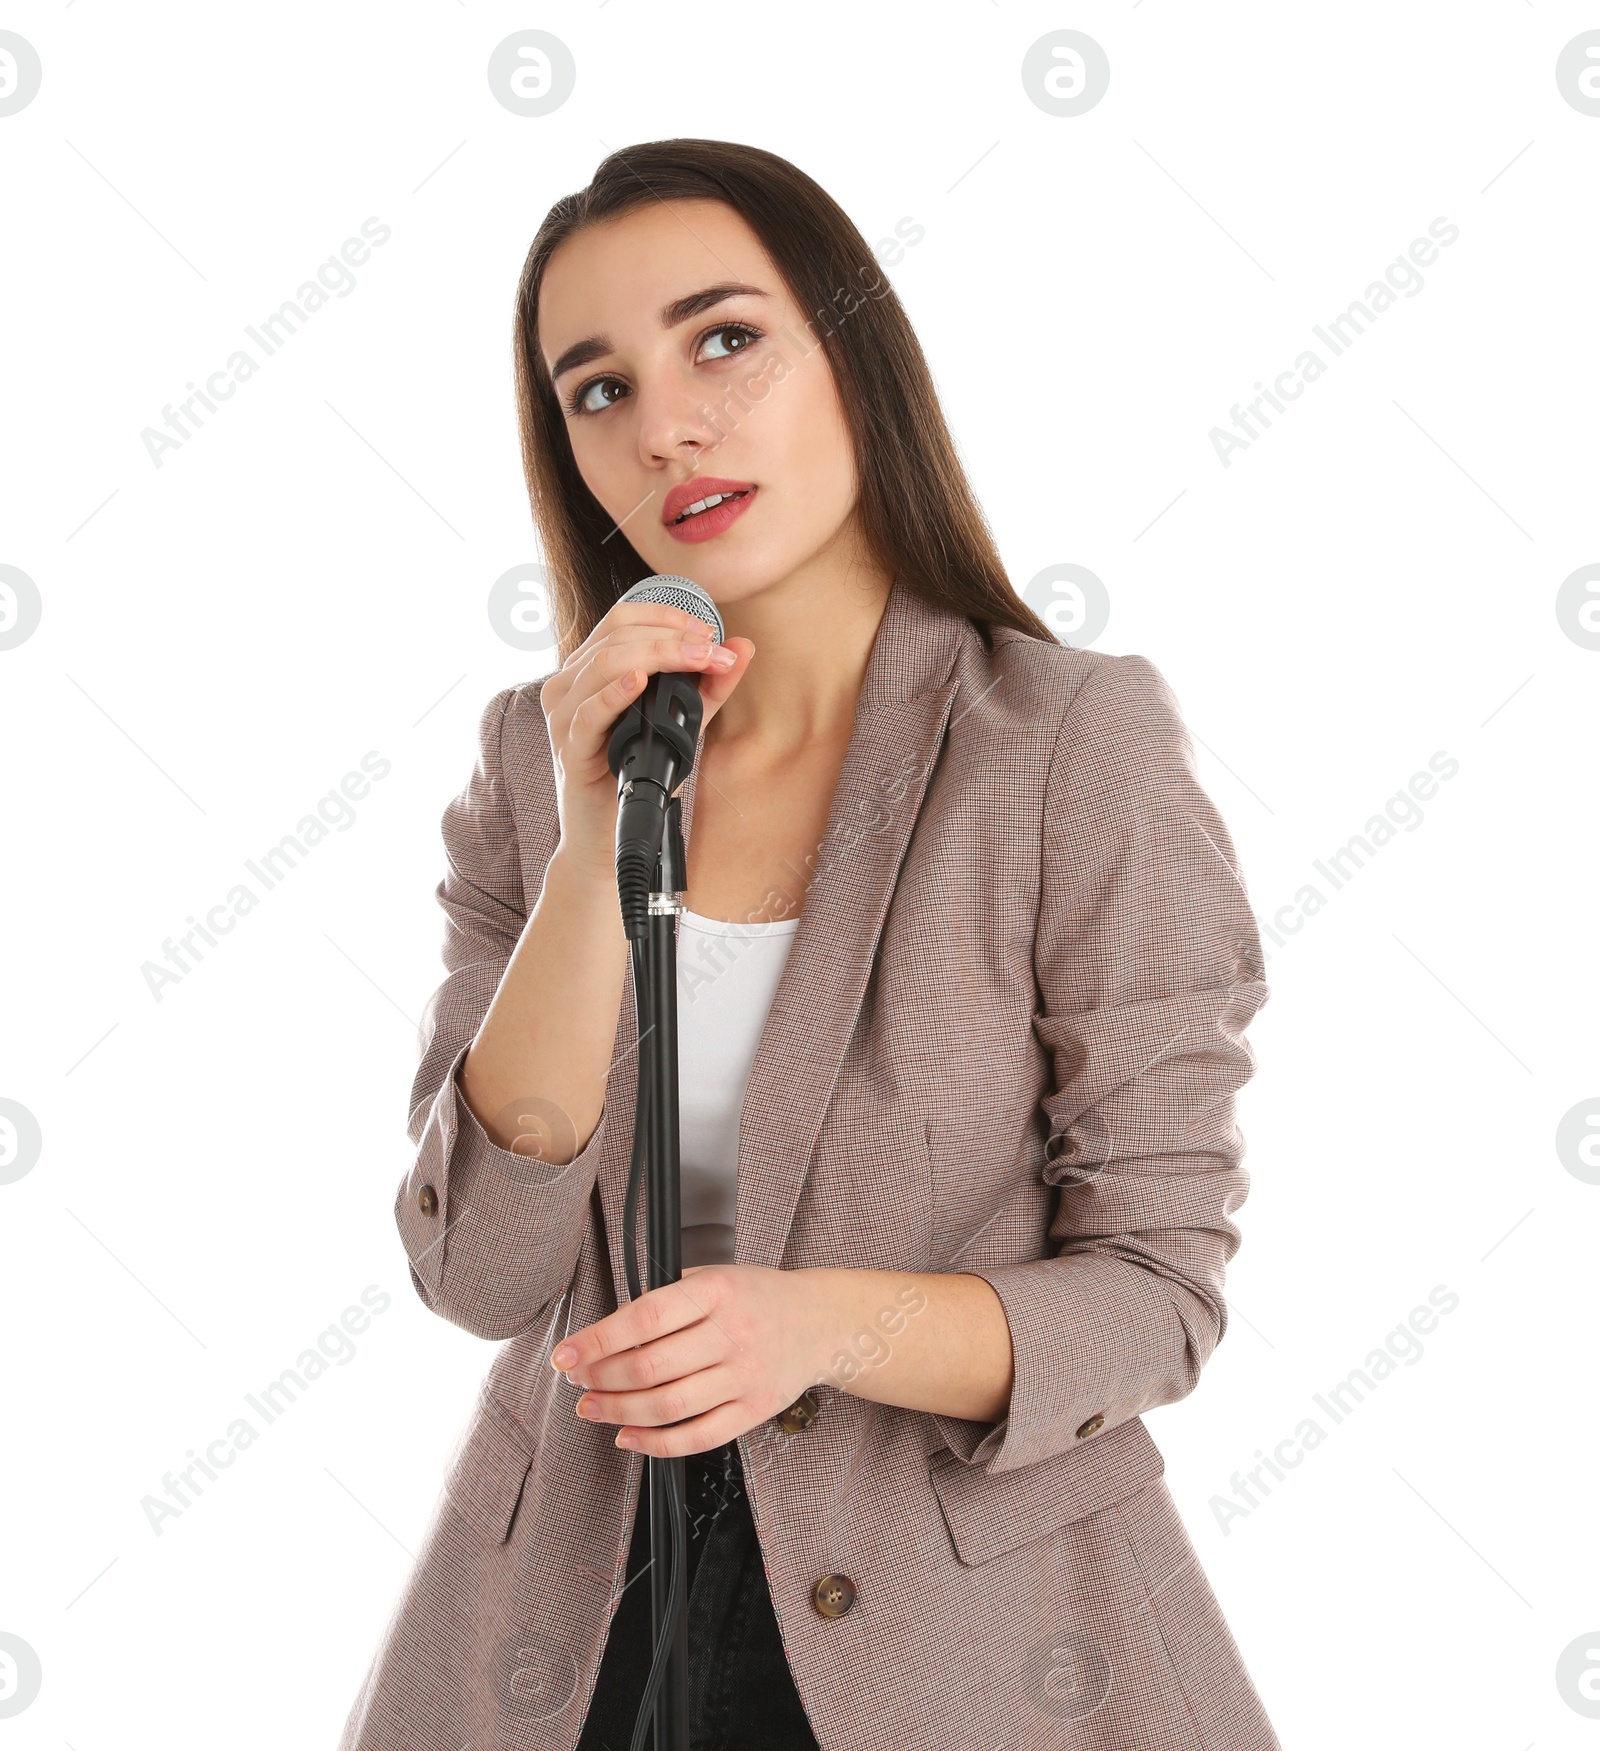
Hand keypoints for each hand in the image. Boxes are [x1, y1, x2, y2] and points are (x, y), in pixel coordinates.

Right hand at [540, 598, 754, 877]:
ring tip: (697, 660)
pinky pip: (587, 712)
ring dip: (657, 655)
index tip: (710, 633)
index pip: (621, 619)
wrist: (605, 839)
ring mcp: (564, 716)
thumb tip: (742, 647)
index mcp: (588, 672)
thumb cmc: (635, 776)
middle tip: (714, 650)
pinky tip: (639, 682)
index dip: (667, 616)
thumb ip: (709, 687)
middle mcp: (569, 686)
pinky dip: (614, 692)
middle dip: (672, 636)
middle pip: (616, 635)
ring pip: (603, 663)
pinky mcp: (569, 749)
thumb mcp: (680, 725)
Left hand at [548, 1264, 831, 1456]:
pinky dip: (656, 1443)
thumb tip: (606, 1330)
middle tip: (577, 1381)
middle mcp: (733, 1333)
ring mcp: (745, 1376)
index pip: (646, 1317)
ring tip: (592, 1408)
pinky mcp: (754, 1410)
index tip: (567, 1354)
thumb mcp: (714, 1275)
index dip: (598, 1340)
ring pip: (669, 1405)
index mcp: (717, 1291)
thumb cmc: (758, 1296)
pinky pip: (699, 1437)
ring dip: (619, 1412)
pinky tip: (630, 1437)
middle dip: (601, 1379)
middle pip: (651, 1366)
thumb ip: (665, 1298)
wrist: (820, 1322)